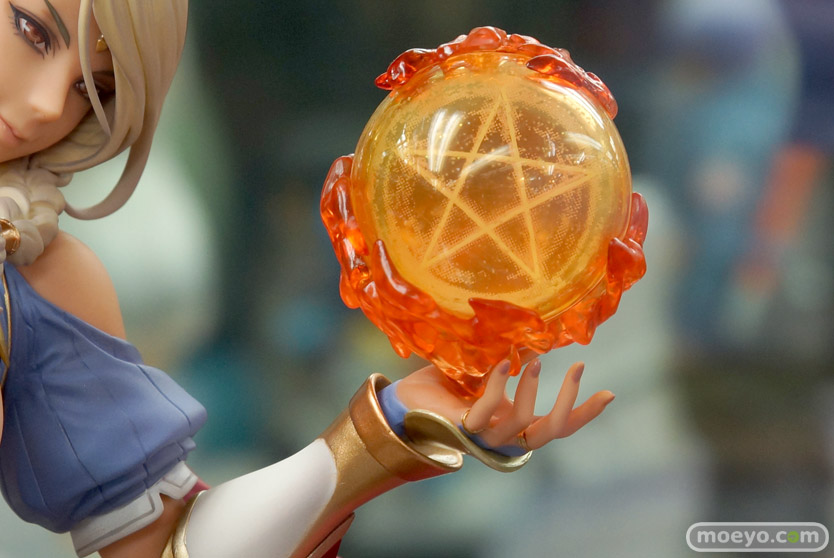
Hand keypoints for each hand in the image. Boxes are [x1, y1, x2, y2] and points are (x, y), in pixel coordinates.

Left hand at [396, 359, 614, 451]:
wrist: (403, 399)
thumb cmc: (443, 384)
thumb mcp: (485, 370)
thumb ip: (510, 363)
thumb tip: (537, 337)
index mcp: (512, 424)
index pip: (556, 427)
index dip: (584, 414)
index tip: (609, 392)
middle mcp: (502, 436)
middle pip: (549, 434)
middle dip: (570, 404)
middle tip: (578, 367)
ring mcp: (482, 436)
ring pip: (522, 425)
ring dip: (532, 391)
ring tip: (532, 360)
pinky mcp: (461, 430)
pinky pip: (486, 413)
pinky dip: (497, 386)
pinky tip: (502, 364)